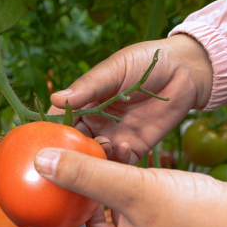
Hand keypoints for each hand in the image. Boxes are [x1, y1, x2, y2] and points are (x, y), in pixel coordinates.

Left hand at [28, 148, 226, 226]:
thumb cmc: (197, 213)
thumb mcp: (135, 188)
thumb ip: (86, 175)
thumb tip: (41, 162)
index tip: (25, 210)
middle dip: (62, 221)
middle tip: (48, 193)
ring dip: (89, 210)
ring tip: (76, 180)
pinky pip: (126, 225)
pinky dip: (114, 205)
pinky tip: (114, 176)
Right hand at [47, 34, 212, 163]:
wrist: (185, 70)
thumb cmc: (145, 61)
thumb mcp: (114, 69)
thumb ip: (88, 86)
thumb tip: (56, 100)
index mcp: (86, 103)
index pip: (61, 122)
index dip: (51, 133)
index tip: (41, 144)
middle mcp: (97, 123)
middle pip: (75, 146)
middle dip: (70, 154)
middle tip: (67, 159)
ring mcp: (116, 137)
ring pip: (96, 159)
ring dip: (94, 160)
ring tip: (99, 149)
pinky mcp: (137, 148)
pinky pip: (122, 164)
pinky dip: (117, 164)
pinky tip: (121, 148)